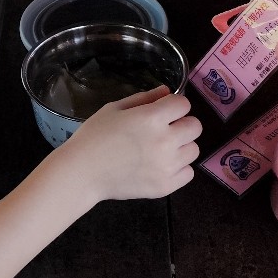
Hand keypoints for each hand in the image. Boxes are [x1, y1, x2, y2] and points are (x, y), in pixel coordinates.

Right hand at [65, 85, 200, 201]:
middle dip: (182, 124)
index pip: (183, 104)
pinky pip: (189, 173)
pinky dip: (178, 168)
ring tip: (161, 150)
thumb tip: (167, 92)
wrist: (82, 172)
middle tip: (164, 131)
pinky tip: (160, 166)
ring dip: (181, 147)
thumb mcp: (114, 109)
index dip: (173, 105)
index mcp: (152, 118)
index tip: (163, 111)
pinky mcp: (166, 186)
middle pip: (195, 126)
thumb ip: (144, 98)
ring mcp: (168, 165)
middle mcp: (165, 140)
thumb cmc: (94, 135)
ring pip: (194, 150)